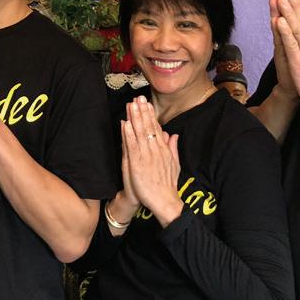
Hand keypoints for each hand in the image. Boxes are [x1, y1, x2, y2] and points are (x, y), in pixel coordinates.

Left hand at [123, 97, 182, 226]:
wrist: (164, 201)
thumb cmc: (167, 185)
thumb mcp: (175, 164)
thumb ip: (173, 148)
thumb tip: (172, 134)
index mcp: (163, 150)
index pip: (156, 128)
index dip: (150, 115)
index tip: (146, 103)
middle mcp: (155, 150)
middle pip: (148, 127)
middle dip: (142, 111)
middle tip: (138, 97)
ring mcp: (146, 156)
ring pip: (139, 133)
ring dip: (135, 118)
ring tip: (131, 105)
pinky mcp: (137, 163)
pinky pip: (132, 146)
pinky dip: (128, 134)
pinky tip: (125, 124)